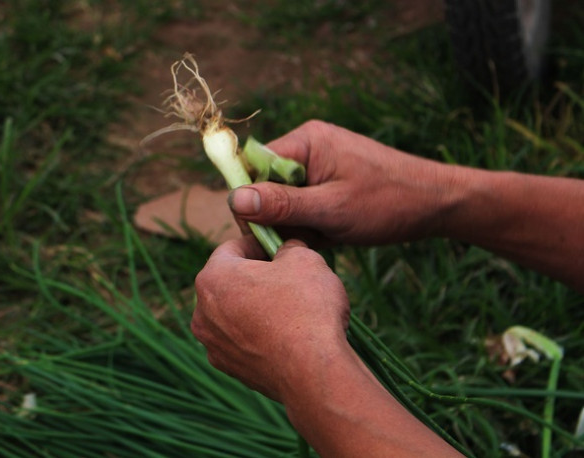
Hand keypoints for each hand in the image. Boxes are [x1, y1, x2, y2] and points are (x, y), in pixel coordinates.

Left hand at [191, 235, 349, 401]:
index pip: (232, 248)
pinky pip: (242, 340)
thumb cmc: (307, 308)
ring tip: (290, 309)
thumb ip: (289, 247)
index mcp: (213, 277)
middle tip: (287, 278)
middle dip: (255, 277)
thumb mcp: (305, 259)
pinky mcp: (229, 368)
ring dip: (256, 307)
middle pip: (229, 282)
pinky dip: (259, 335)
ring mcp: (213, 344)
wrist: (314, 372)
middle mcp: (202, 311)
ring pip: (234, 313)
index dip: (260, 244)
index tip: (280, 249)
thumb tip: (287, 250)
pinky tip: (286, 336)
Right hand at [229, 120, 454, 245]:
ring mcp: (321, 165)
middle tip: (302, 238)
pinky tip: (331, 235)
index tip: (262, 231)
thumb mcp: (331, 209)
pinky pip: (304, 204)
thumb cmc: (387, 202)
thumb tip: (234, 199)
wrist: (436, 204)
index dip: (252, 200)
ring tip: (324, 237)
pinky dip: (311, 224)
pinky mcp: (330, 182)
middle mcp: (309, 147)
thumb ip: (282, 205)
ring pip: (286, 200)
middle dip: (278, 216)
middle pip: (268, 184)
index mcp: (306, 141)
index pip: (254, 166)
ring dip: (297, 224)